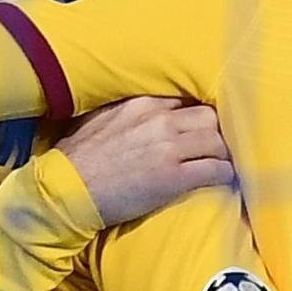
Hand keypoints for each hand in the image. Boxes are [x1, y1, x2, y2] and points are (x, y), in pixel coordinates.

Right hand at [52, 97, 234, 223]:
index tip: (197, 128)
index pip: (185, 100)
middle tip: (213, 147)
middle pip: (208, 117)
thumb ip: (122, 111)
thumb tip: (132, 111)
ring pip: (217, 141)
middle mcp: (159, 120)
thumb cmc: (76, 159)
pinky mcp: (174, 177)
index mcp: (142, 104)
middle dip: (213, 132)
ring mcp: (168, 148)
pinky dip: (224, 174)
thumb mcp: (98, 120)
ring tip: (219, 163)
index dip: (195, 116)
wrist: (67, 190)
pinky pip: (216, 169)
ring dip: (221, 153)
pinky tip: (222, 179)